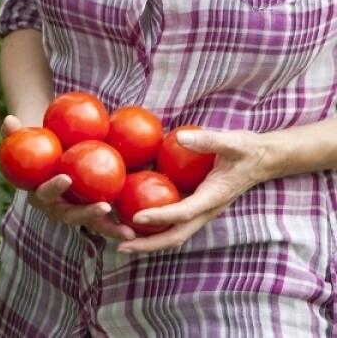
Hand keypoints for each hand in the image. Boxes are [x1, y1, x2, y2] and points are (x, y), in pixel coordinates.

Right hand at [2, 116, 135, 240]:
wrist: (49, 160)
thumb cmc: (36, 146)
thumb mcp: (24, 139)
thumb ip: (14, 133)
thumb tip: (8, 119)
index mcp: (38, 194)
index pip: (44, 193)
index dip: (53, 187)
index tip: (65, 177)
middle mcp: (55, 209)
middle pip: (70, 215)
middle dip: (87, 214)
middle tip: (104, 207)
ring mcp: (74, 214)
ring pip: (91, 224)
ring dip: (109, 228)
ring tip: (129, 232)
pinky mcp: (91, 214)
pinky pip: (106, 220)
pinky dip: (121, 223)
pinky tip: (143, 225)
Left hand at [117, 129, 279, 253]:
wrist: (264, 159)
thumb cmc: (247, 149)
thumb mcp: (232, 141)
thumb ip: (208, 140)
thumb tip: (181, 138)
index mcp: (213, 197)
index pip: (183, 212)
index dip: (160, 216)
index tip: (137, 217)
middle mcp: (206, 210)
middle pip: (176, 235)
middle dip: (149, 244)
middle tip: (121, 247)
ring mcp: (201, 211)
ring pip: (174, 234)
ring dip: (149, 241)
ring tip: (121, 243)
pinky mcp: (196, 206)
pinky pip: (174, 222)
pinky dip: (155, 227)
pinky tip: (133, 221)